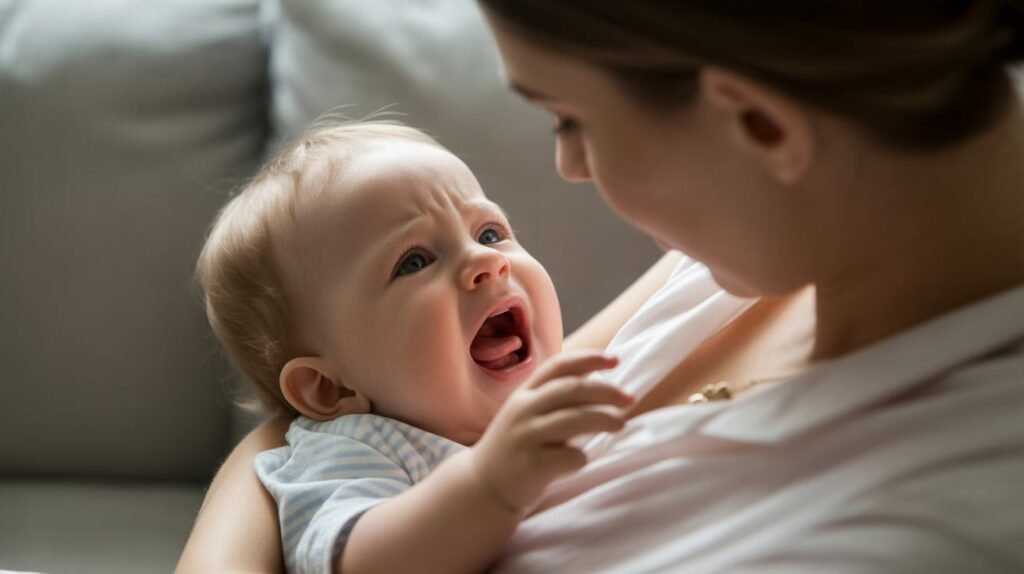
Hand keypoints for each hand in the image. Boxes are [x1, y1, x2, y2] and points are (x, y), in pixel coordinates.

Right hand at [469, 350, 633, 512]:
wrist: (483, 487)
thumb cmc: (516, 447)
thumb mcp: (526, 414)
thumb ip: (554, 399)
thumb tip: (600, 384)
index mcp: (524, 393)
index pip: (559, 366)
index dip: (589, 359)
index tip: (615, 359)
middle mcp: (522, 410)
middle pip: (572, 390)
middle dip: (606, 391)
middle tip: (630, 398)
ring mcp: (524, 437)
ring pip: (574, 420)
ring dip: (604, 419)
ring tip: (621, 423)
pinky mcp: (530, 465)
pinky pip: (569, 456)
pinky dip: (582, 457)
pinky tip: (580, 460)